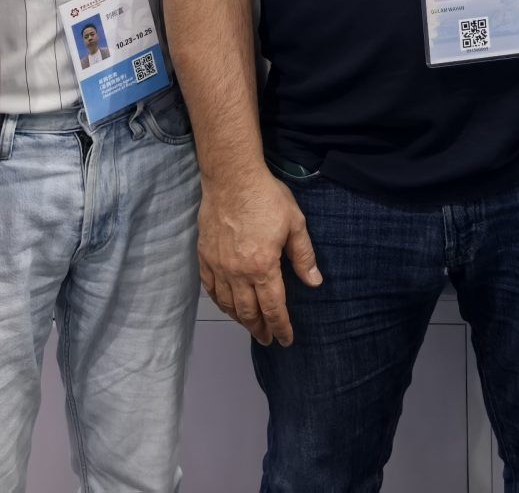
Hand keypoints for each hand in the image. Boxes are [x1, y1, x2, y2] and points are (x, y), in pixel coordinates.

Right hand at [198, 172, 321, 347]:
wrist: (231, 178)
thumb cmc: (266, 197)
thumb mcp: (295, 223)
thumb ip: (303, 256)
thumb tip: (314, 282)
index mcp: (263, 266)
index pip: (274, 307)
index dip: (281, 327)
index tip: (286, 340)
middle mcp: (238, 273)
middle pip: (249, 312)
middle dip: (260, 329)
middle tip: (267, 339)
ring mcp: (219, 266)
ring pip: (228, 304)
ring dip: (240, 320)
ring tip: (250, 327)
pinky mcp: (205, 256)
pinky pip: (210, 289)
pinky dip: (219, 302)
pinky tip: (226, 306)